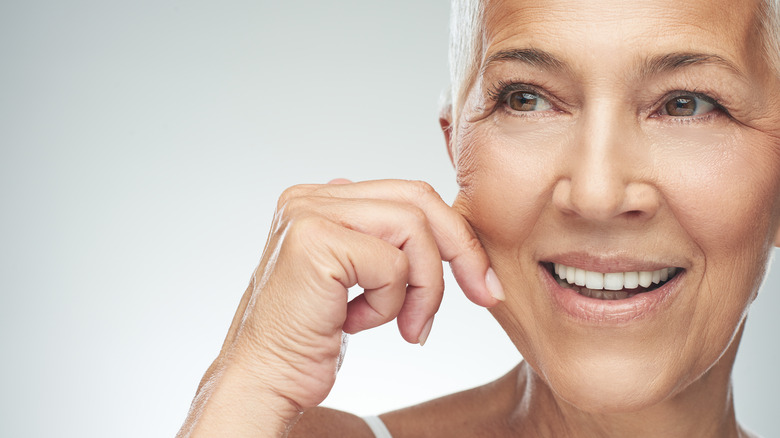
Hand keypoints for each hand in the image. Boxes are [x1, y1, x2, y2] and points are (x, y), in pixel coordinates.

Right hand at [178, 179, 503, 436]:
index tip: (480, 279)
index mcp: (318, 200)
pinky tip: (356, 324)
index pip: (407, 195)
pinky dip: (391, 304)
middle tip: (483, 292)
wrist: (263, 379)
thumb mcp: (350, 279)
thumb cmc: (305, 337)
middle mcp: (309, 198)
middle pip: (418, 199)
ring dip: (423, 287)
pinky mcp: (316, 242)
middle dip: (460, 249)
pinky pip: (393, 265)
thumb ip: (374, 241)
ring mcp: (309, 215)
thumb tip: (425, 225)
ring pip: (414, 230)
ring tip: (405, 325)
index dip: (452, 234)